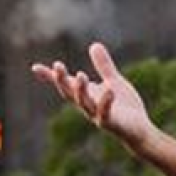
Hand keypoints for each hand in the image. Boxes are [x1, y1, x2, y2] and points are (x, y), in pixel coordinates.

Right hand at [31, 42, 152, 147]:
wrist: (140, 130)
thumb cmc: (125, 107)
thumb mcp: (113, 81)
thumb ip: (103, 66)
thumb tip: (94, 45)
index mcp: (86, 95)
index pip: (65, 84)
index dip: (50, 77)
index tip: (35, 67)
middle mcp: (87, 106)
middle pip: (69, 93)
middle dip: (62, 80)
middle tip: (57, 65)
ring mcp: (98, 115)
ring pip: (84, 104)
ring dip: (80, 90)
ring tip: (81, 74)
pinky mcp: (111, 123)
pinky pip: (105, 114)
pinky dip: (105, 102)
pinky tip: (109, 89)